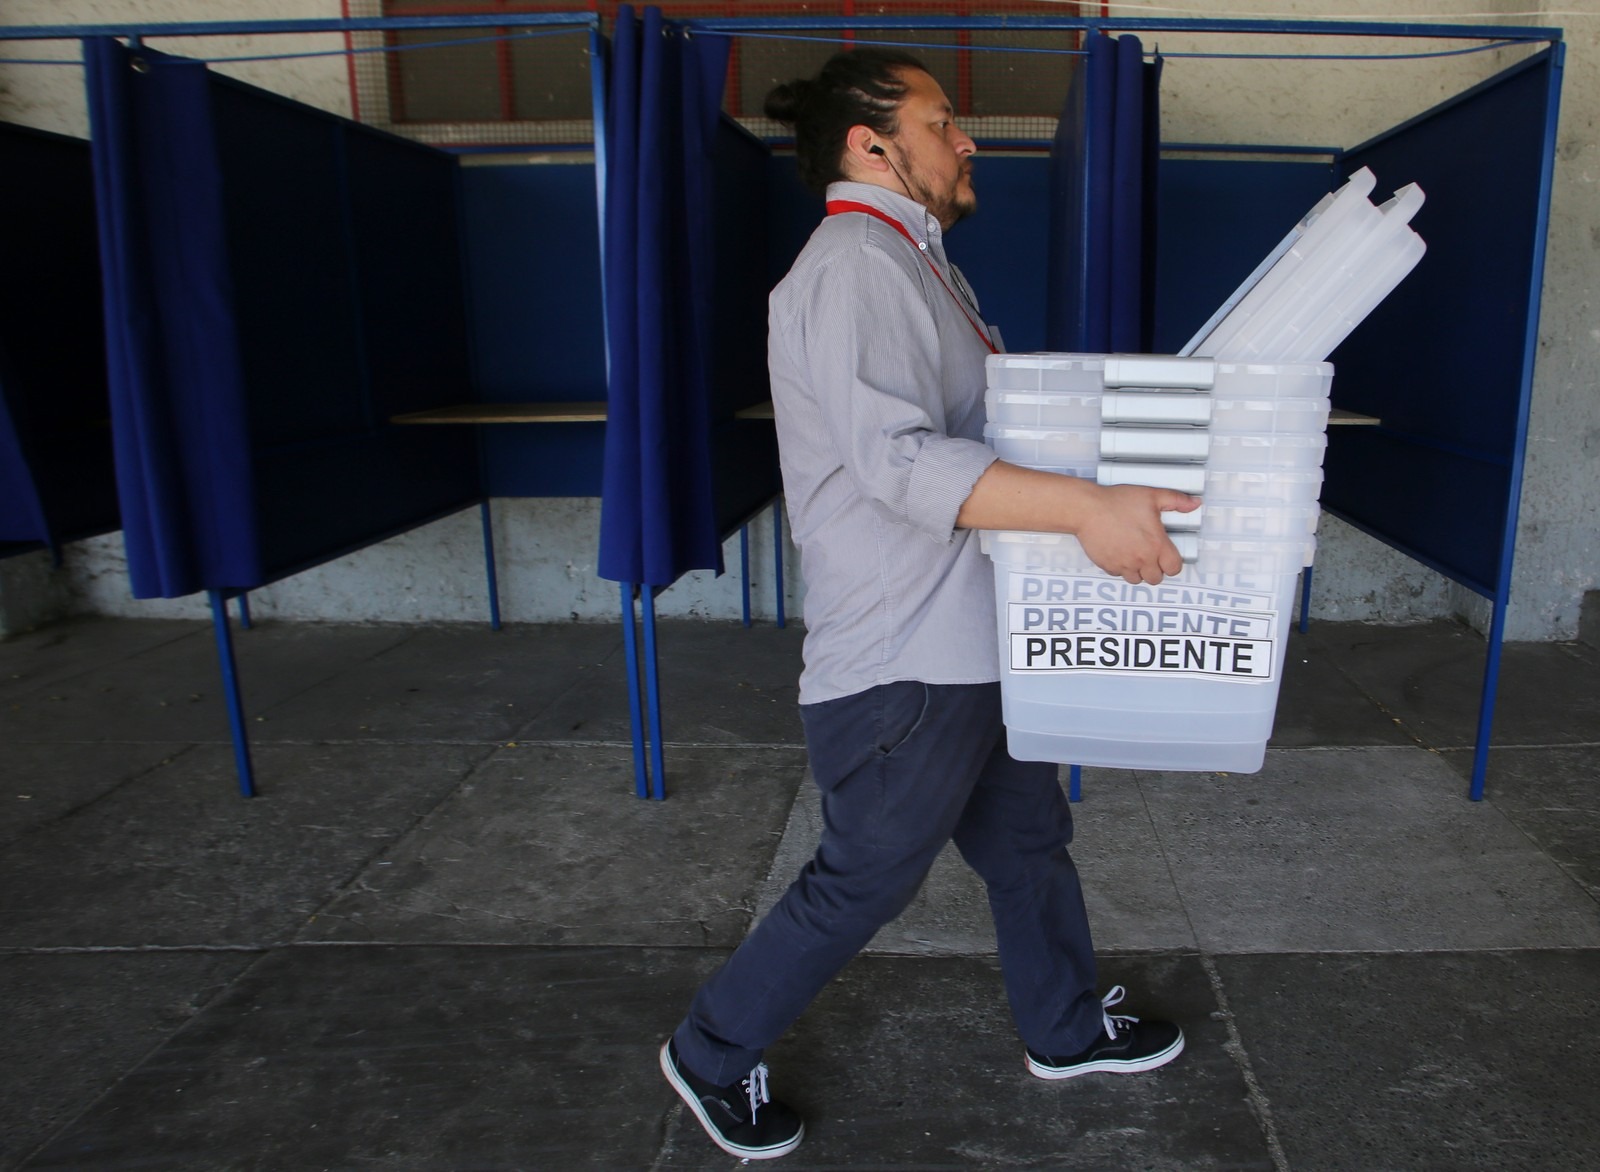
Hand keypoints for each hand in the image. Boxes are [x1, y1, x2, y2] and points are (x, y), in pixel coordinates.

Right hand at [1074, 484, 1199, 584]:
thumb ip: (1176, 500)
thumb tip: (1193, 504)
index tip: (1168, 557)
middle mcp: (1141, 558)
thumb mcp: (1151, 495)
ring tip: (1136, 557)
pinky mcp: (1108, 566)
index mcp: (1156, 544)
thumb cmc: (1116, 502)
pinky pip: (1119, 574)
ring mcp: (1124, 564)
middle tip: (1151, 556)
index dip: (1173, 564)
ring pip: (1137, 580)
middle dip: (1156, 569)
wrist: (1088, 509)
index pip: (1174, 568)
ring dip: (1139, 572)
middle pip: (1156, 578)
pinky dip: (1121, 568)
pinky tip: (1121, 553)